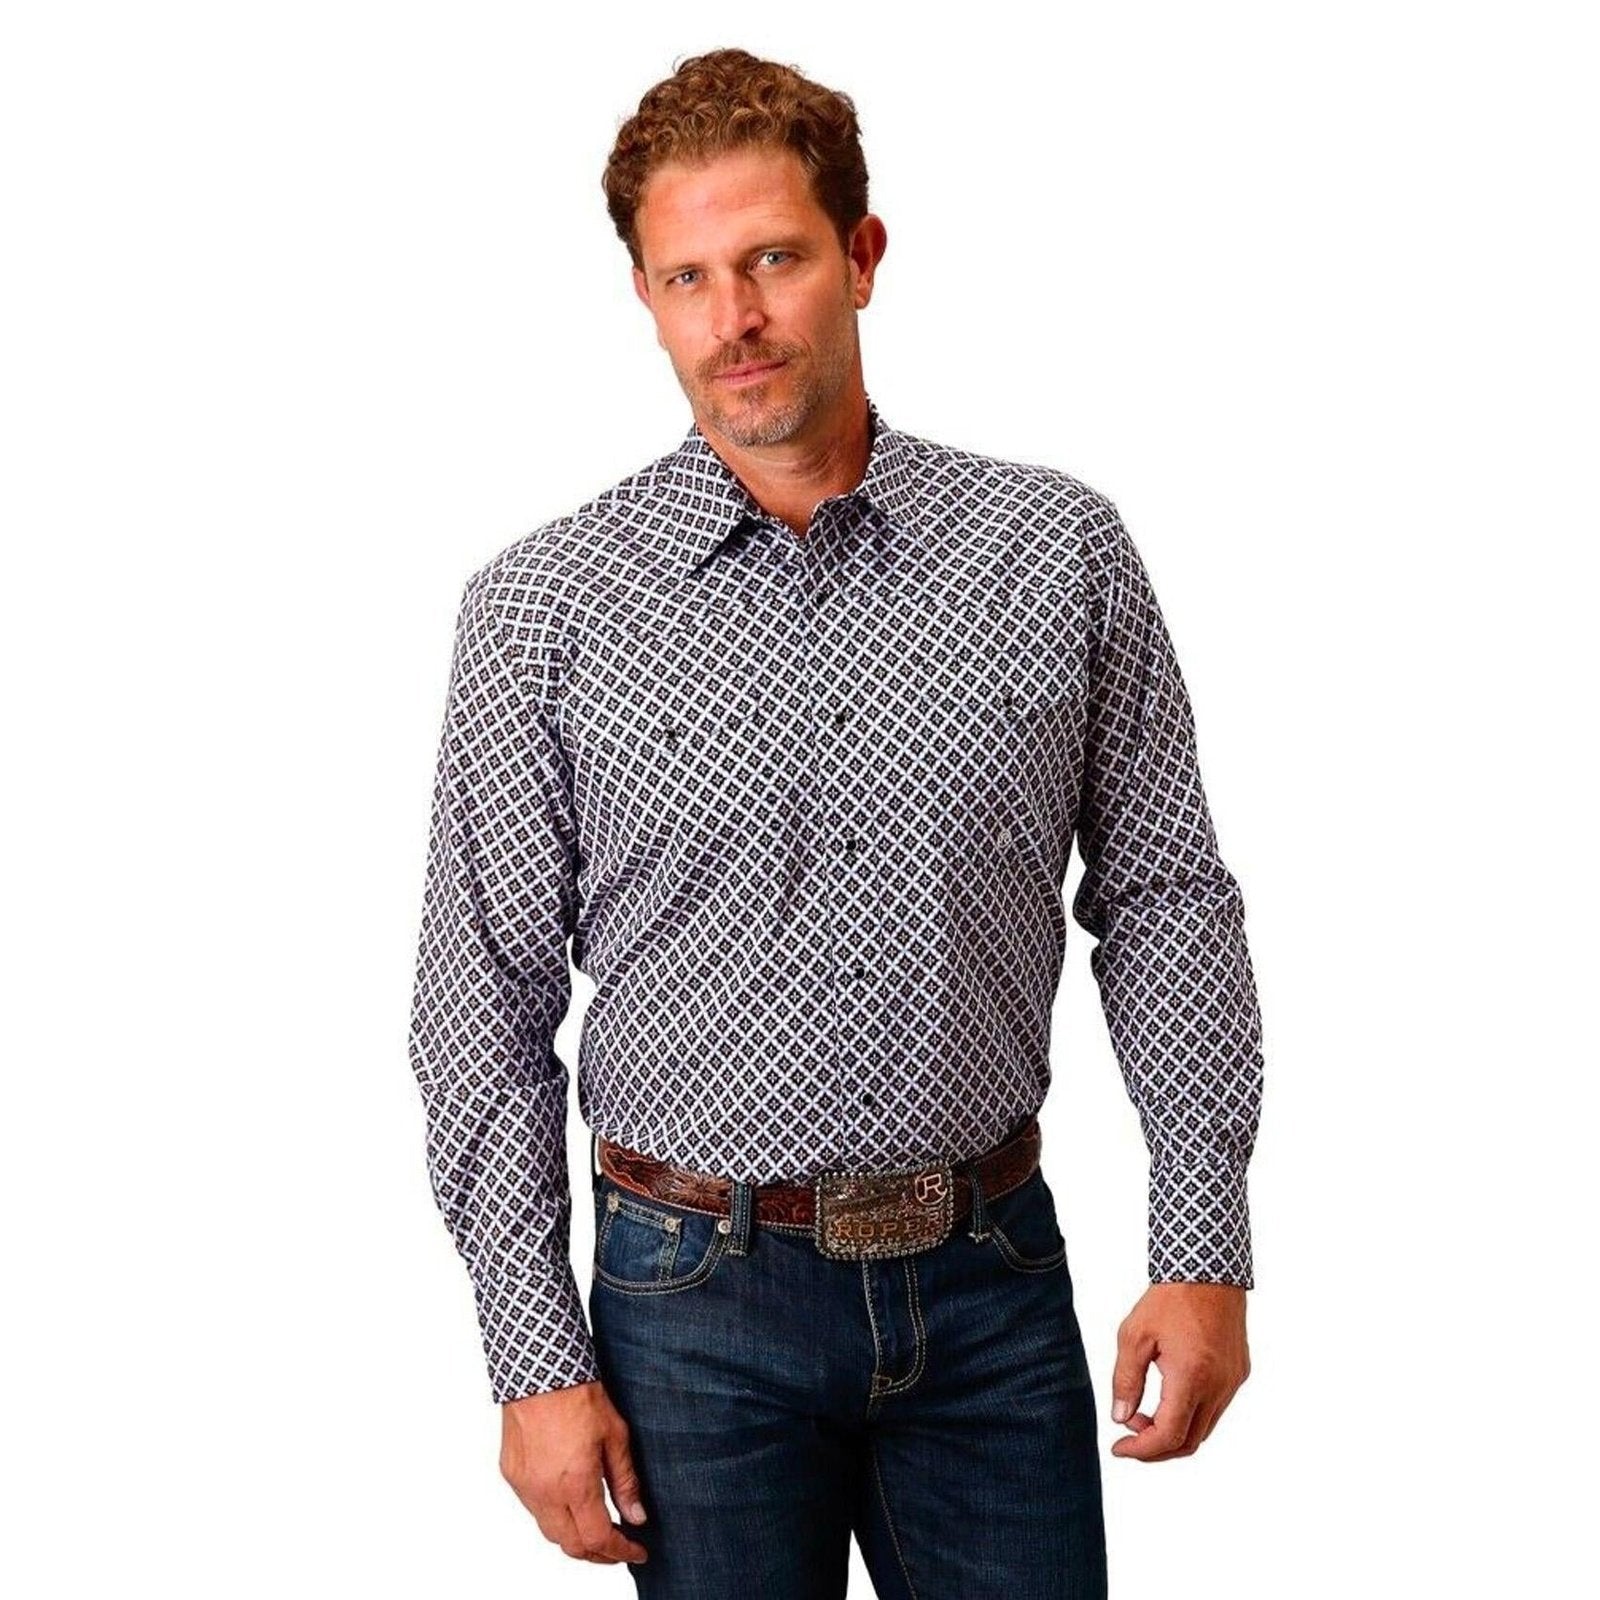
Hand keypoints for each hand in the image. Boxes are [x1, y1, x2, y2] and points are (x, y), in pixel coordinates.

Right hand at [499, 1378, 649, 1564]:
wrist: (539, 1369)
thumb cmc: (579, 1394)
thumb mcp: (615, 1435)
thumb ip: (625, 1481)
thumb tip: (636, 1516)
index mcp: (575, 1483)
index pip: (598, 1538)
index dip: (621, 1551)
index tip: (638, 1550)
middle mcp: (544, 1492)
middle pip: (571, 1545)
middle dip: (598, 1554)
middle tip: (619, 1547)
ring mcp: (524, 1486)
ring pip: (550, 1531)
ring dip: (574, 1537)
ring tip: (597, 1528)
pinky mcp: (511, 1474)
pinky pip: (533, 1509)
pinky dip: (554, 1516)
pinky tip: (570, 1503)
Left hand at [1108, 1282, 1249, 1461]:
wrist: (1208, 1269)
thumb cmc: (1171, 1297)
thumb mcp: (1134, 1335)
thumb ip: (1126, 1380)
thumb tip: (1121, 1417)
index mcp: (1192, 1377)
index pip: (1168, 1436)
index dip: (1141, 1451)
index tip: (1119, 1449)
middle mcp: (1218, 1386)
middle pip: (1188, 1442)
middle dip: (1155, 1447)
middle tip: (1129, 1433)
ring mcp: (1232, 1382)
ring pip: (1204, 1428)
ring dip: (1174, 1431)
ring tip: (1144, 1412)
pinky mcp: (1238, 1373)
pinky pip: (1215, 1409)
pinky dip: (1191, 1415)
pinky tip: (1169, 1396)